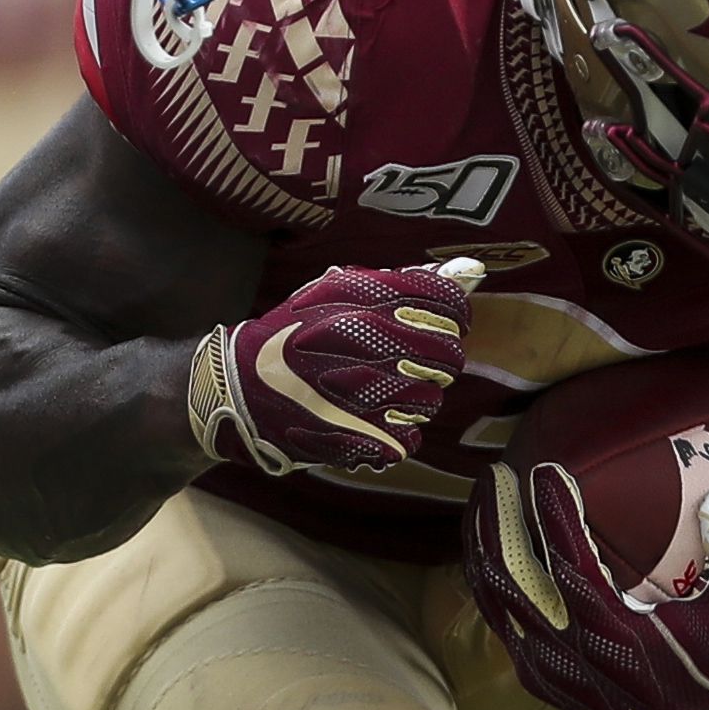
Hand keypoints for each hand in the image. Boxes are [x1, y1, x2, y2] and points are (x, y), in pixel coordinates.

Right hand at [187, 260, 473, 476]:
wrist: (238, 387)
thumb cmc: (294, 334)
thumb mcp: (337, 292)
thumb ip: (405, 281)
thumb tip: (470, 270)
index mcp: (362, 300)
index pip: (446, 304)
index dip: (452, 316)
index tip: (443, 323)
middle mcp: (366, 343)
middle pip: (447, 355)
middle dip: (436, 358)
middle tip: (409, 361)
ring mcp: (363, 394)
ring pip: (431, 399)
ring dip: (415, 397)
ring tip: (383, 390)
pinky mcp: (358, 439)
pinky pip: (410, 437)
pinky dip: (396, 431)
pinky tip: (372, 418)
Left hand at [468, 459, 708, 709]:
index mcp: (616, 636)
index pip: (571, 565)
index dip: (555, 516)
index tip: (546, 471)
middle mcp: (570, 653)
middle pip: (513, 577)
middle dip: (499, 519)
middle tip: (497, 473)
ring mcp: (545, 667)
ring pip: (495, 597)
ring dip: (482, 543)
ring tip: (483, 498)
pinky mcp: (534, 676)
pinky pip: (497, 618)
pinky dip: (485, 577)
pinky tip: (484, 545)